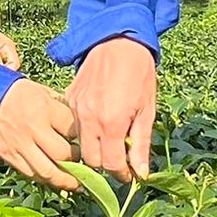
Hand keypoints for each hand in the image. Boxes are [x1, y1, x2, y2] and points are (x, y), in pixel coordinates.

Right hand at [0, 78, 79, 190]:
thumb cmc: (21, 94)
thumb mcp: (45, 92)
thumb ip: (63, 109)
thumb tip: (82, 126)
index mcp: (45, 109)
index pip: (72, 131)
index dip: (83, 139)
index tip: (88, 143)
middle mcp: (33, 129)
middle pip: (63, 155)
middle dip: (77, 163)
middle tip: (85, 165)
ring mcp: (19, 145)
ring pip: (47, 171)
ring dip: (64, 181)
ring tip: (75, 184)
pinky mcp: (9, 156)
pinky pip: (30, 174)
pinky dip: (45, 179)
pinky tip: (54, 179)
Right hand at [67, 37, 157, 181]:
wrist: (119, 40)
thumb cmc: (139, 74)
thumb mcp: (147, 111)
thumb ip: (141, 145)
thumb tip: (141, 174)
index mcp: (111, 123)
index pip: (110, 165)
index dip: (121, 175)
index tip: (129, 174)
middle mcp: (89, 118)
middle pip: (91, 160)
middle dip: (105, 165)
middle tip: (120, 160)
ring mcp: (76, 108)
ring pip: (78, 144)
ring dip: (93, 149)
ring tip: (109, 142)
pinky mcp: (69, 98)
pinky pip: (73, 125)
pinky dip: (85, 131)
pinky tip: (99, 123)